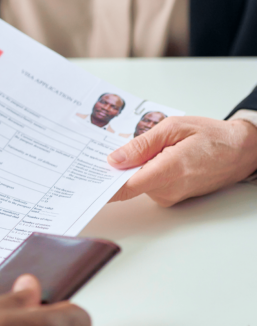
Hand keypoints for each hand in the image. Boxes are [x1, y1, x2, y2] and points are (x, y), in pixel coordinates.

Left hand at [107, 116, 256, 206]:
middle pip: (127, 184)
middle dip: (116, 169)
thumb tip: (115, 159)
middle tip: (104, 153)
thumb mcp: (173, 128)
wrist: (241, 151)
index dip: (102, 188)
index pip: (126, 187)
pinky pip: (148, 185)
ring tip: (146, 149)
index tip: (84, 185)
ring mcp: (171, 196)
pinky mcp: (172, 197)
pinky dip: (144, 172)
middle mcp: (168, 189)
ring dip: (134, 168)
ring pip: (137, 183)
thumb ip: (142, 144)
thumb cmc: (212, 136)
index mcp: (169, 170)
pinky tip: (154, 158)